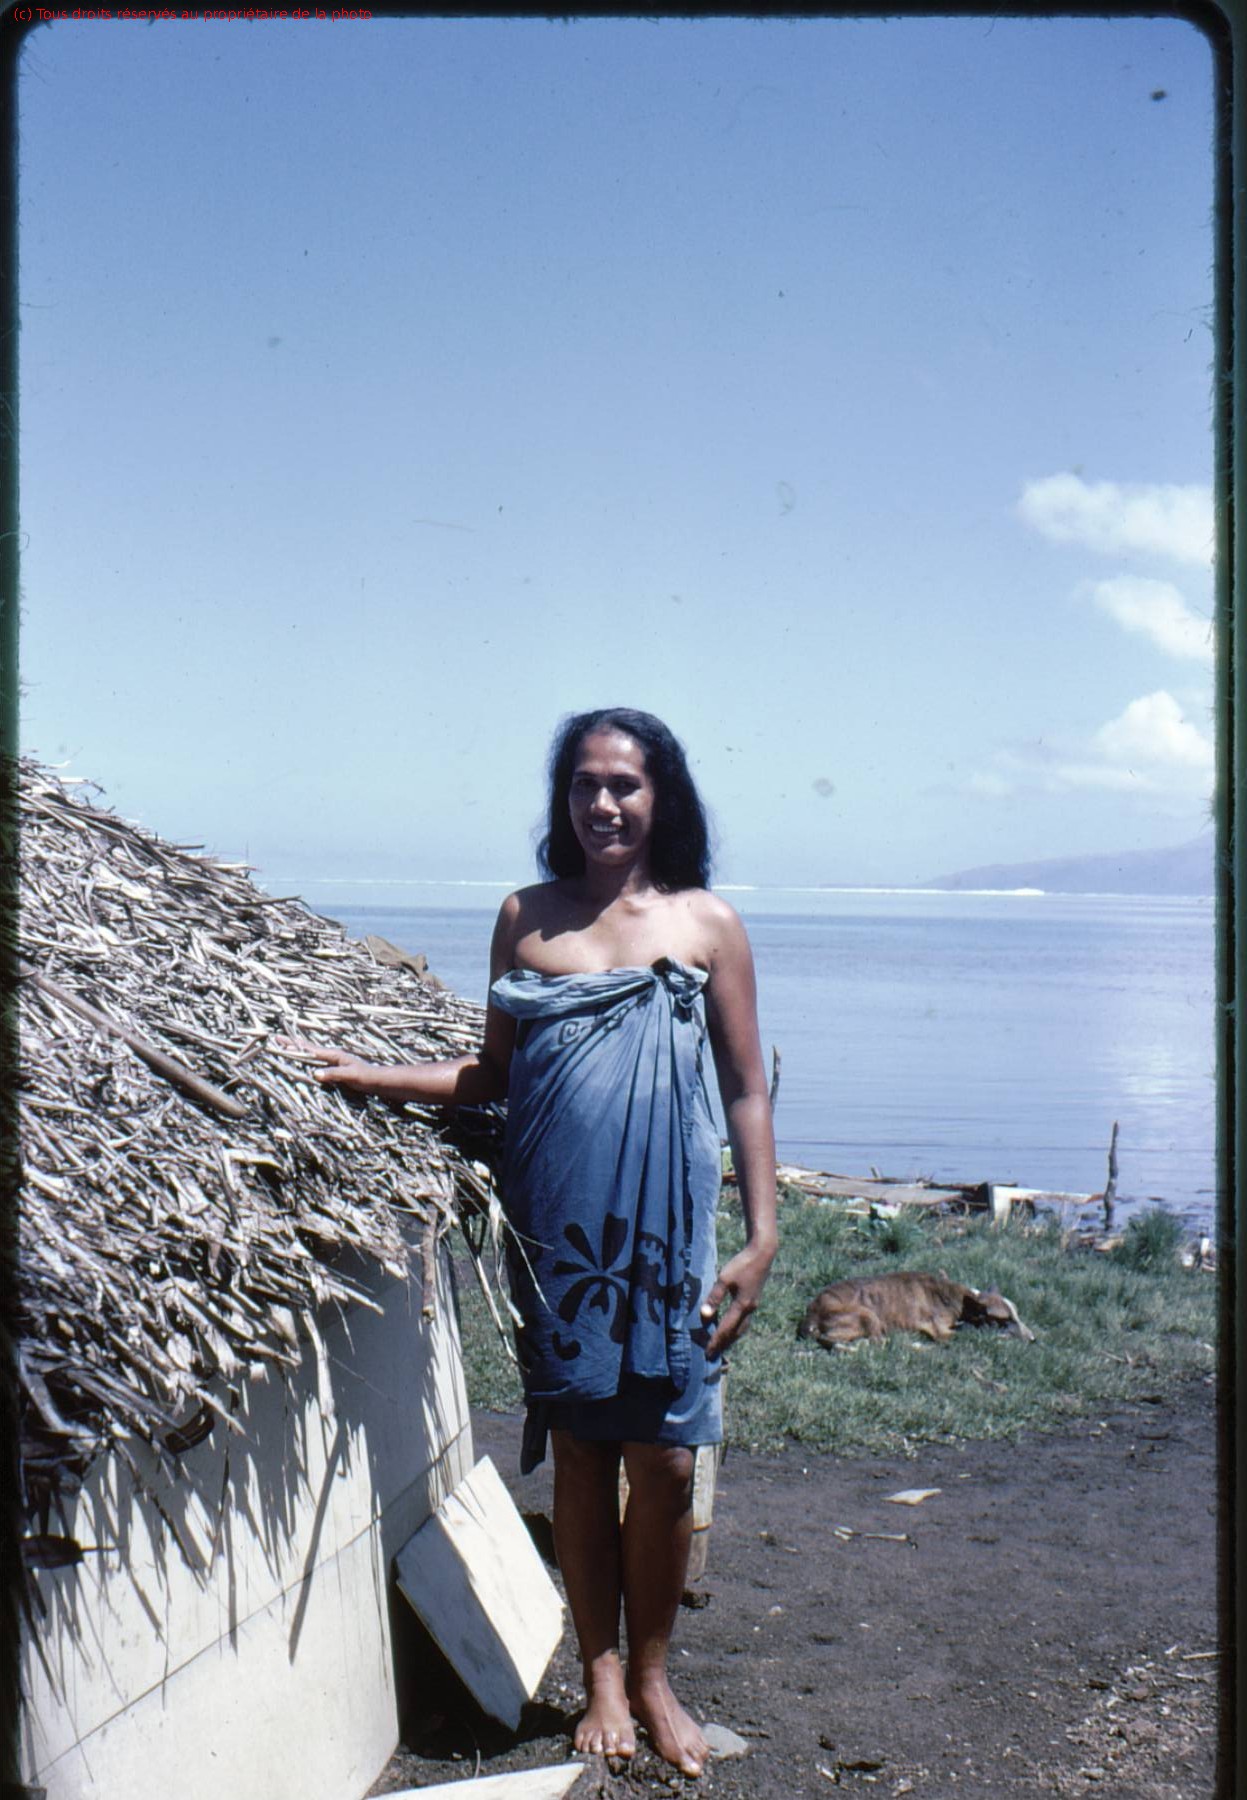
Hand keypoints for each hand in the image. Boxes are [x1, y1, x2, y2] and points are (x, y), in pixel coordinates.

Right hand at [277, 1037, 377, 1093]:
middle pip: (307, 1049)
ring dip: (297, 1052)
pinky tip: (301, 1063)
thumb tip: (315, 1074)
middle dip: (292, 1044)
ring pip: (310, 1055)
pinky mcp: (333, 1069)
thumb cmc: (365, 1076)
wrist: (376, 1080)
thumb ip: (334, 1074)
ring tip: (284, 1049)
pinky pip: (315, 1063)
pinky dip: (305, 1061)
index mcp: (333, 1054)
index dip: (294, 1045)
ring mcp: (332, 1062)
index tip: (279, 1038)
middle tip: (277, 1039)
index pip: (309, 1049)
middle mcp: (331, 1056)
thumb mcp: (350, 1075)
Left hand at [700, 1241, 774, 1358]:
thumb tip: (705, 1315)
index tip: (707, 1352)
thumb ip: (715, 1297)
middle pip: (735, 1333)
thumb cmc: (742, 1264)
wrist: (762, 1254)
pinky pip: (744, 1321)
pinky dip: (736, 1329)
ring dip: (731, 1338)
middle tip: (713, 1354)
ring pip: (742, 1328)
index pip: (726, 1329)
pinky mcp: (754, 1300)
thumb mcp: (724, 1279)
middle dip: (723, 1344)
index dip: (715, 1341)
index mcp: (742, 1306)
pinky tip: (731, 1327)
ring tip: (721, 1345)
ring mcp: (754, 1306)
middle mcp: (749, 1309)